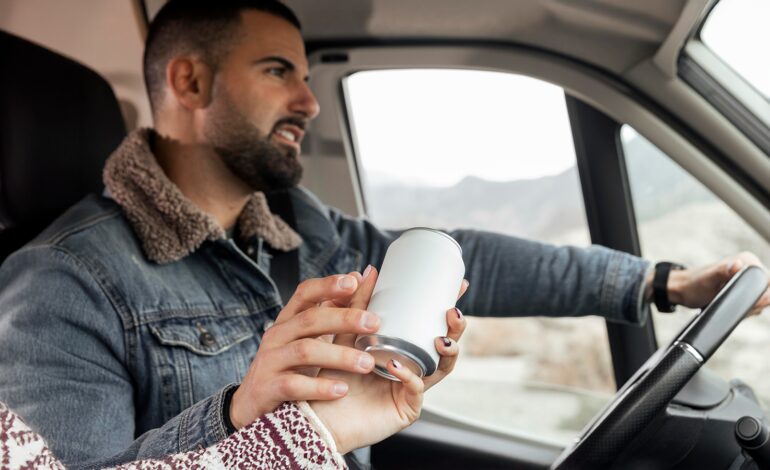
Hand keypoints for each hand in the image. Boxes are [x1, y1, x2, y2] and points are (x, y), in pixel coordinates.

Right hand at [229, 273, 380, 428]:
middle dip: (344, 319)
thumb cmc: (288, 366)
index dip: (328, 285)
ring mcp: (270, 360)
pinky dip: (319, 387)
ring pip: (305, 351)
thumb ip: (329, 310)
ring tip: (367, 363)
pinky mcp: (268, 387)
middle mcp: (277, 335)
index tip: (354, 282)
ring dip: (339, 356)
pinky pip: (295, 384)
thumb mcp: (306, 337)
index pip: (305, 293)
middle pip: (310, 319)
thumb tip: (357, 277)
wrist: (252, 405)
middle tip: (374, 323)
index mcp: (288, 320)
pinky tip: (342, 389)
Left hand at [310, 268, 467, 453]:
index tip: (460, 285)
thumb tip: (369, 270)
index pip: (434, 325)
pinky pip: (415, 390)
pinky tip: (397, 364)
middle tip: (452, 313)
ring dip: (447, 351)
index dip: (451, 307)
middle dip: (456, 329)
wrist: (318, 412)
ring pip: (442, 369)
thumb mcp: (346, 333)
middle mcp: (414, 368)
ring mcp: (413, 389)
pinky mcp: (406, 409)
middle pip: (447, 346)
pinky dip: (409, 376)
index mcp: (405, 349)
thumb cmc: (333, 374)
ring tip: (439, 338)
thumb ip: (357, 304)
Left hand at [653, 252, 769, 314]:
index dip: (760, 296)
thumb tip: (737, 264)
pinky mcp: (745, 287)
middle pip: (767, 292)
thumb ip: (722, 272)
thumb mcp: (707, 279)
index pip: (768, 281)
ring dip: (747, 307)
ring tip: (726, 303)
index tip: (742, 302)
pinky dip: (744, 308)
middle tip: (729, 303)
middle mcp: (751, 267)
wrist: (683, 291)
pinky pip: (754, 302)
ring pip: (761, 300)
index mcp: (747, 260)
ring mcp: (749, 278)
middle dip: (752, 304)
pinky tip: (729, 306)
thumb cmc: (693, 285)